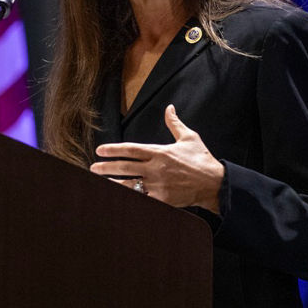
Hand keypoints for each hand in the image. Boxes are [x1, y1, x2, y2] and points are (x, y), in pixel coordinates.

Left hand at [90, 104, 224, 212]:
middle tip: (93, 167)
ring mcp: (158, 185)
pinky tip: (118, 198)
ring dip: (113, 183)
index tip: (100, 150)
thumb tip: (169, 108)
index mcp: (160, 152)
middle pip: (125, 167)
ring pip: (129, 185)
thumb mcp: (189, 137)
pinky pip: (141, 199)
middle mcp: (156, 168)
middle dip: (106, 167)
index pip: (131, 149)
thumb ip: (174, 123)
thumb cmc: (202, 159)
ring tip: (99, 183)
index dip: (113, 149)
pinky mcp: (163, 199)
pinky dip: (129, 198)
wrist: (214, 183)